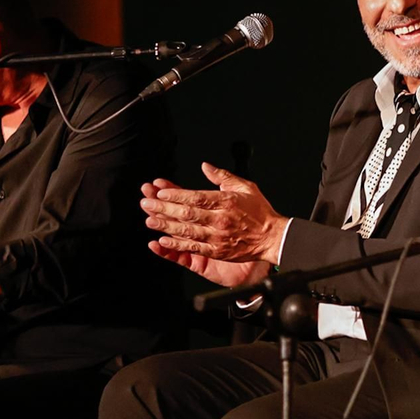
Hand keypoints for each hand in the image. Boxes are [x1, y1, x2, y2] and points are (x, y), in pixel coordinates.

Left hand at [140, 163, 287, 264]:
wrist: (273, 238)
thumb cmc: (260, 212)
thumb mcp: (245, 187)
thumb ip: (223, 176)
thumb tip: (205, 167)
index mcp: (226, 201)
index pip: (195, 197)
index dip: (175, 195)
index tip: (160, 192)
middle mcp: (220, 219)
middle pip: (186, 213)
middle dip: (163, 208)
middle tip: (146, 204)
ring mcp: (218, 237)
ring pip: (186, 231)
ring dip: (165, 226)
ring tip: (150, 221)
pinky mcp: (217, 251)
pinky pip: (193, 248)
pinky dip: (177, 244)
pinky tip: (164, 240)